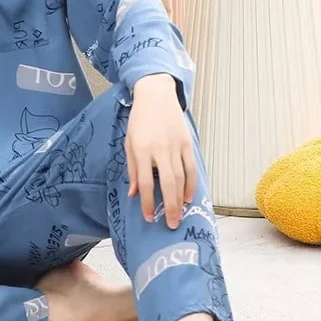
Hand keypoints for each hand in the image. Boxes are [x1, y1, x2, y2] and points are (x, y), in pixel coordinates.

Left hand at [124, 74, 195, 228]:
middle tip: (171, 225)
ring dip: (180, 199)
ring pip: (181, 178)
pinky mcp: (187, 143)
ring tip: (179, 215)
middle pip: (166, 184)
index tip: (148, 217)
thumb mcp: (129, 142)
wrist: (156, 96)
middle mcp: (159, 149)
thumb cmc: (139, 120)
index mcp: (141, 149)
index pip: (144, 182)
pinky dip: (191, 184)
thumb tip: (133, 194)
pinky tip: (188, 197)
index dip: (146, 202)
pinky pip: (191, 168)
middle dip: (168, 207)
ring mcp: (175, 146)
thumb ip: (132, 169)